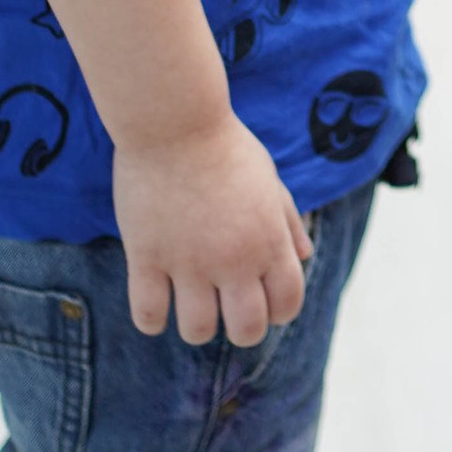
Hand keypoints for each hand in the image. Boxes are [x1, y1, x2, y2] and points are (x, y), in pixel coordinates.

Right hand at [110, 112, 310, 346]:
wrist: (174, 121)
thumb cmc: (225, 146)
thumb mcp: (269, 179)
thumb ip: (287, 220)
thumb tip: (304, 255)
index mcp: (270, 241)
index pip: (287, 305)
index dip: (277, 312)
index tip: (262, 302)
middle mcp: (235, 259)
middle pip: (247, 330)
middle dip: (241, 329)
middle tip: (226, 311)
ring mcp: (189, 261)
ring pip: (197, 330)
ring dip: (196, 326)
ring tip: (189, 305)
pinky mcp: (147, 256)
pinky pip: (148, 314)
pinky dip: (151, 321)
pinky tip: (154, 305)